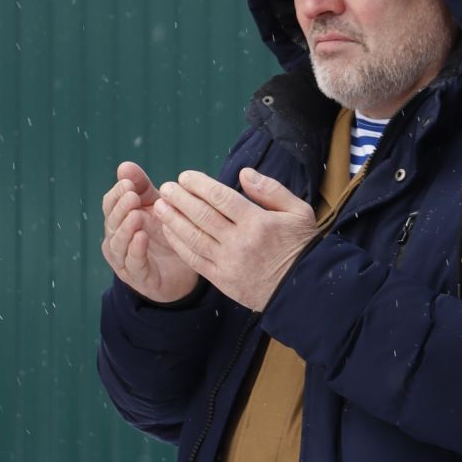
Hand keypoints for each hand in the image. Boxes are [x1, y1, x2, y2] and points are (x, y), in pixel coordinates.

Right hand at [101, 162, 200, 302]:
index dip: (117, 194)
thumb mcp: (157, 207)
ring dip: (126, 229)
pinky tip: (142, 238)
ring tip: (136, 216)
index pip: (110, 204)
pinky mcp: (138, 276)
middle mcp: (116, 239)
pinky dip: (135, 249)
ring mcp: (124, 259)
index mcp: (120, 220)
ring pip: (118, 243)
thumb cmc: (165, 234)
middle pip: (112, 221)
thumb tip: (124, 165)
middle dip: (121, 208)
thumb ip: (142, 187)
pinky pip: (133, 262)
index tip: (129, 183)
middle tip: (133, 196)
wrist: (183, 271)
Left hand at [152, 168, 315, 310]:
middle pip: (202, 215)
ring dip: (173, 220)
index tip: (185, 176)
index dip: (200, 185)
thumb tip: (244, 173)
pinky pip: (194, 259)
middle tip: (166, 187)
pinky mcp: (222, 279)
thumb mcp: (298, 211)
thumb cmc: (301, 245)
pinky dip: (179, 244)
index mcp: (258, 222)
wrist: (302, 288)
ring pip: (193, 237)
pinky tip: (169, 231)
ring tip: (159, 206)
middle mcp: (240, 241)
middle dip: (180, 199)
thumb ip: (271, 190)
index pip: (221, 198)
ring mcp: (228, 262)